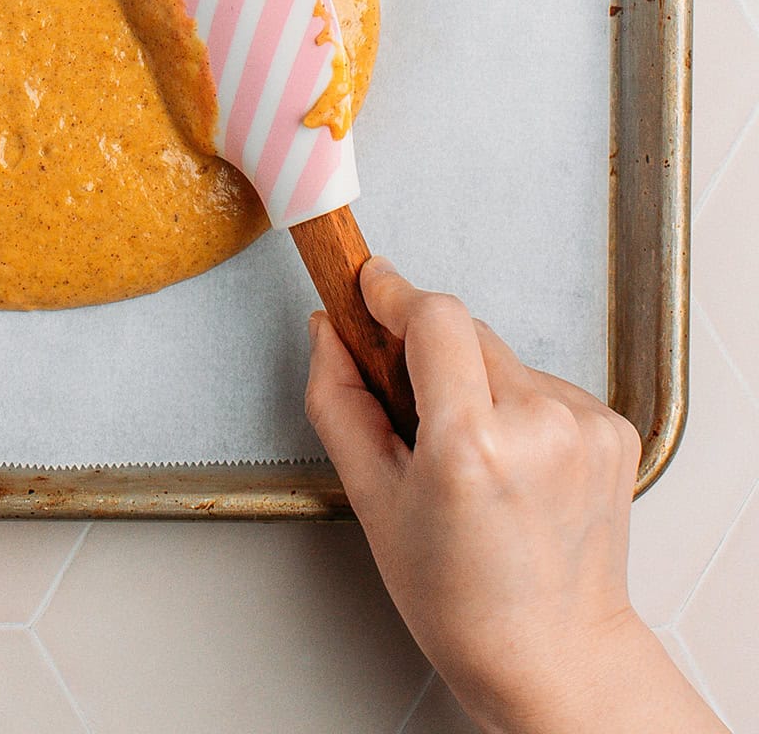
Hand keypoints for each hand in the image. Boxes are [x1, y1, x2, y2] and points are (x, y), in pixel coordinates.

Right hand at [305, 259, 724, 733]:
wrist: (554, 657)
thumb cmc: (462, 601)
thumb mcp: (374, 502)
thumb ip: (339, 401)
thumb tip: (327, 329)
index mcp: (472, 444)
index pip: (434, 317)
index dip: (394, 294)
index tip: (370, 286)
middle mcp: (539, 424)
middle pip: (466, 333)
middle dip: (431, 355)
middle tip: (414, 412)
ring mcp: (585, 426)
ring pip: (505, 359)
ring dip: (479, 384)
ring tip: (475, 459)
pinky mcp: (615, 430)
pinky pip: (546, 386)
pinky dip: (521, 408)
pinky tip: (516, 466)